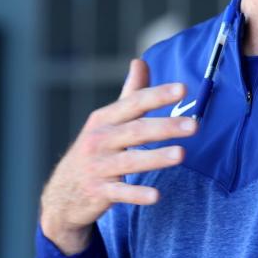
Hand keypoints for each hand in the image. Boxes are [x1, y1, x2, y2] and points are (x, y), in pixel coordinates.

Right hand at [39, 59, 196, 254]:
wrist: (62, 193)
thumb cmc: (94, 149)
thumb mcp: (106, 120)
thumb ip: (129, 93)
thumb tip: (140, 61)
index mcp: (105, 118)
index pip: (134, 103)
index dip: (158, 95)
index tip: (183, 89)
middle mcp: (100, 140)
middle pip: (136, 130)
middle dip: (166, 126)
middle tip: (194, 125)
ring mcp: (98, 167)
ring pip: (130, 161)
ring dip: (156, 158)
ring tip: (181, 154)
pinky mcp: (99, 192)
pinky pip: (120, 193)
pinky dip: (137, 194)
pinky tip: (156, 196)